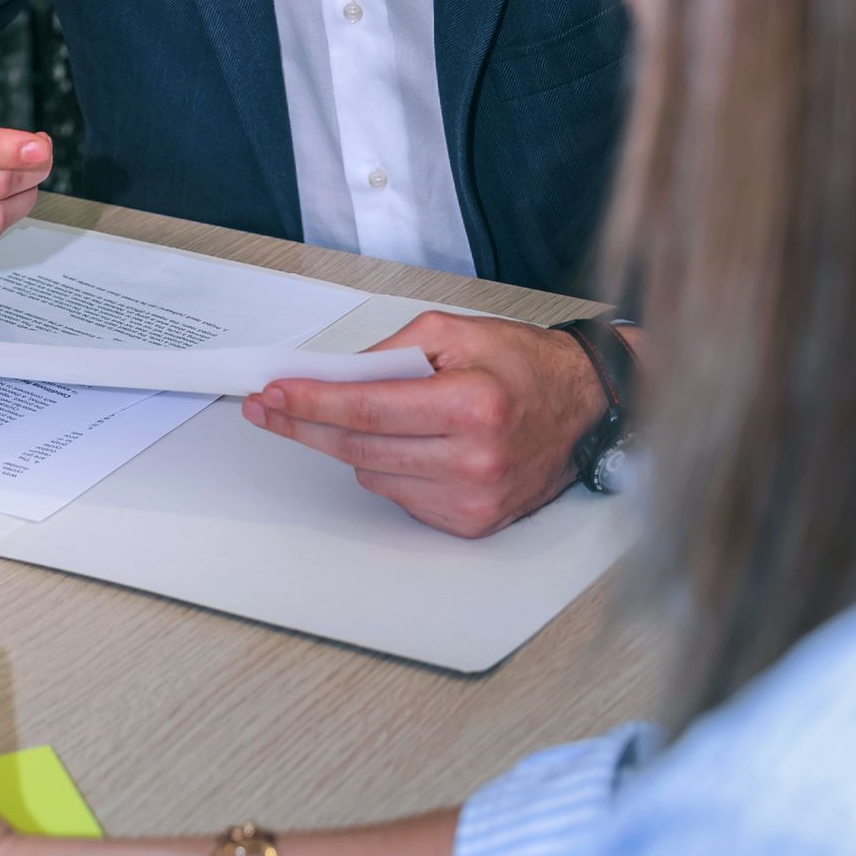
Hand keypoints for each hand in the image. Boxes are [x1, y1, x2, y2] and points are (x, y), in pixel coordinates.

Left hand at [243, 313, 605, 537]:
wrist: (584, 407)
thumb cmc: (525, 366)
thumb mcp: (458, 333)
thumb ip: (391, 351)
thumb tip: (332, 377)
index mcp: (473, 405)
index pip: (367, 408)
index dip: (311, 403)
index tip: (273, 395)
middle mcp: (474, 459)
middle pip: (358, 448)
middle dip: (306, 425)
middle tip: (271, 408)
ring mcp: (472, 498)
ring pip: (373, 474)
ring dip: (356, 445)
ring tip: (379, 416)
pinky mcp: (471, 523)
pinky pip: (400, 496)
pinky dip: (392, 468)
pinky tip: (415, 445)